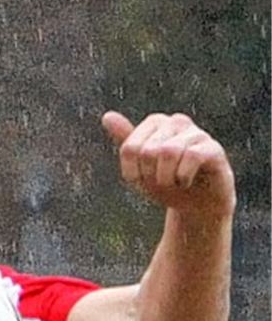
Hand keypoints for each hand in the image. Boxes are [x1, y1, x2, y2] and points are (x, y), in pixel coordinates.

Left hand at [101, 111, 235, 218]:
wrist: (197, 204)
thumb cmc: (167, 183)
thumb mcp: (140, 168)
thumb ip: (126, 143)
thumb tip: (107, 116)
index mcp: (156, 123)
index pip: (130, 149)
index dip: (132, 173)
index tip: (143, 180)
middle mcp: (177, 122)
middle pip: (147, 151)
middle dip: (151, 176)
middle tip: (162, 182)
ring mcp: (196, 133)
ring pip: (169, 152)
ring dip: (167, 178)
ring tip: (175, 182)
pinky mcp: (213, 148)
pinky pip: (192, 157)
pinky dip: (183, 177)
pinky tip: (186, 182)